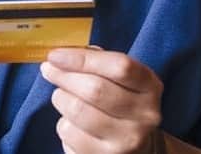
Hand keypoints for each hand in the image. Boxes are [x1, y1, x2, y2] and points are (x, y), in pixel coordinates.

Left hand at [40, 47, 163, 153]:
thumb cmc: (119, 104)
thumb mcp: (120, 80)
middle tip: (49, 70)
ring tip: (63, 97)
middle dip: (64, 76)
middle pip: (95, 89)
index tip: (55, 55)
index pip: (119, 67)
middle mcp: (145, 115)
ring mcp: (127, 140)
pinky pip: (70, 133)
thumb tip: (63, 57)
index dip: (82, 59)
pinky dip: (63, 123)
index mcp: (150, 87)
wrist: (134, 147)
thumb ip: (98, 63)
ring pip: (77, 110)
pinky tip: (72, 123)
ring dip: (61, 99)